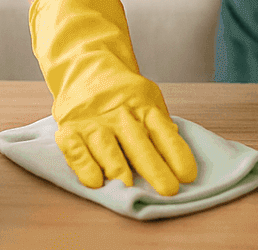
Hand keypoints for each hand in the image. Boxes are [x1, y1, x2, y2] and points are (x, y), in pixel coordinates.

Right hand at [29, 0, 198, 195]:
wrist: (86, 68)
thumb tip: (175, 141)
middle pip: (138, 142)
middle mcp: (119, 114)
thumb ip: (160, 123)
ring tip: (128, 186)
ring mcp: (93, 122)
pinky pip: (76, 149)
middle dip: (154, 167)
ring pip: (107, 146)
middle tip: (167, 190)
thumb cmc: (124, 94)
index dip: (175, 153)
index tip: (187, 176)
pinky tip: (95, 181)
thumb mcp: (148, 100)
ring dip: (118, 166)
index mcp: (143, 106)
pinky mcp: (70, 130)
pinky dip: (84, 165)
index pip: (162, 130)